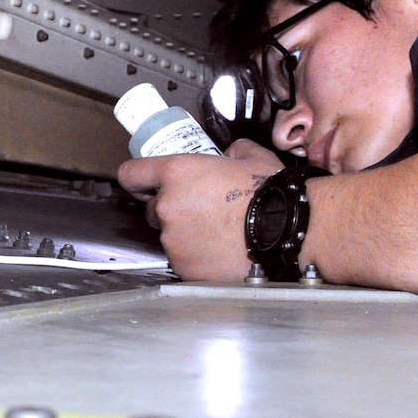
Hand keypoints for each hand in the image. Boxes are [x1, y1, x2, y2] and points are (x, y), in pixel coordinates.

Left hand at [117, 140, 284, 280]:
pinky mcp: (185, 267)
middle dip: (172, 211)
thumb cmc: (269, 193)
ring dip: (186, 236)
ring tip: (218, 235)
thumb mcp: (251, 156)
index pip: (132, 174)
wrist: (286, 230)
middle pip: (153, 210)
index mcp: (176, 174)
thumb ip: (232, 150)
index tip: (144, 185)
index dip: (137, 180)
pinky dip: (198, 258)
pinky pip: (184, 261)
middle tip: (202, 212)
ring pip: (170, 238)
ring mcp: (174, 241)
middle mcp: (167, 207)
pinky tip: (221, 252)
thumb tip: (229, 154)